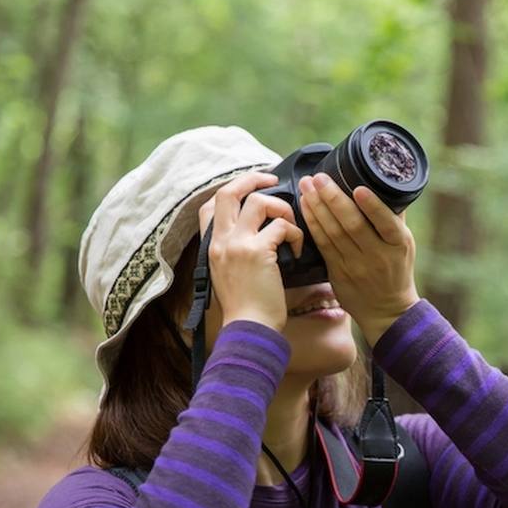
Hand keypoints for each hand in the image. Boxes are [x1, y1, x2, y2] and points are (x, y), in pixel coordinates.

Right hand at [197, 171, 303, 332]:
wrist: (249, 329)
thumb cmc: (246, 308)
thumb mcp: (228, 275)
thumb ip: (234, 252)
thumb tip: (258, 235)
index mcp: (212, 246)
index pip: (210, 205)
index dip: (231, 189)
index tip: (252, 189)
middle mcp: (221, 241)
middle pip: (228, 192)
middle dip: (253, 179)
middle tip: (273, 180)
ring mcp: (237, 244)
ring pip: (259, 201)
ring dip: (281, 209)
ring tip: (290, 227)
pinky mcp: (258, 252)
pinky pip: (281, 226)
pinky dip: (295, 234)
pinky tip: (297, 250)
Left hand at [297, 172, 419, 343]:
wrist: (387, 310)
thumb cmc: (397, 271)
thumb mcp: (405, 245)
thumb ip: (394, 218)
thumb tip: (385, 184)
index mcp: (398, 245)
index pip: (386, 223)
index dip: (372, 206)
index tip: (358, 188)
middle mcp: (378, 256)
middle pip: (353, 225)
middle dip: (333, 199)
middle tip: (319, 178)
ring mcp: (356, 266)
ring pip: (333, 233)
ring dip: (317, 207)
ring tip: (307, 186)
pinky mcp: (338, 272)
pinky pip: (322, 245)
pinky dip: (313, 224)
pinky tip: (305, 207)